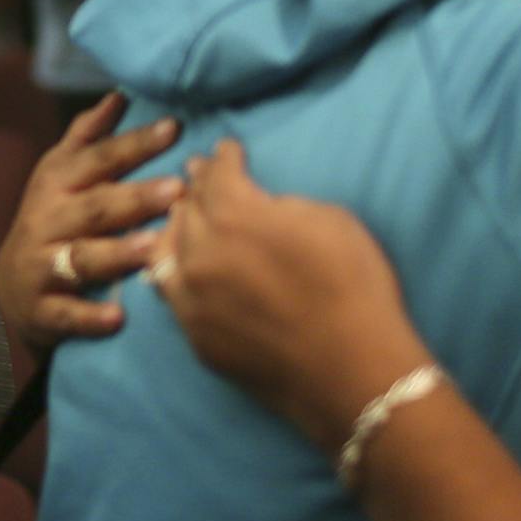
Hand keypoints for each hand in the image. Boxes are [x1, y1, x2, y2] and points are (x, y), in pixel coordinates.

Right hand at [0, 94, 183, 356]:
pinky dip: (90, 317)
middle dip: (135, 198)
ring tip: (152, 248)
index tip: (175, 128)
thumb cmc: (52, 221)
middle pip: (95, 207)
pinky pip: (66, 314)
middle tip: (176, 191)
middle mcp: (48, 221)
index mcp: (58, 184)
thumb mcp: (60, 175)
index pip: (99, 159)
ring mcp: (42, 265)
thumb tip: (120, 95)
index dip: (135, 144)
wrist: (10, 290)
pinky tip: (118, 318)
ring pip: (82, 258)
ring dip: (117, 254)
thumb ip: (89, 137)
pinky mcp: (41, 310)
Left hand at [152, 141, 432, 452]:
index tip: (226, 149)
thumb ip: (279, 205)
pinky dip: (173, 271)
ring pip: (166, 249)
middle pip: (187, 209)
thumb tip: (255, 204)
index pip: (218, 174)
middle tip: (199, 175)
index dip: (224, 158)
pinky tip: (177, 265)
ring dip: (176, 228)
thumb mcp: (330, 220)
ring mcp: (191, 297)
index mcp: (234, 214)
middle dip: (197, 188)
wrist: (353, 371)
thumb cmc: (354, 288)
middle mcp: (199, 251)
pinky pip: (170, 292)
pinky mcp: (195, 335)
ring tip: (183, 218)